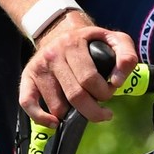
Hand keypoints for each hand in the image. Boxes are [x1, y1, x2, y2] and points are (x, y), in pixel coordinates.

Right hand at [19, 13, 132, 127]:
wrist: (59, 30)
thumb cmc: (90, 42)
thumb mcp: (114, 39)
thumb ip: (127, 56)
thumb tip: (119, 82)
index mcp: (73, 44)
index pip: (90, 80)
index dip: (105, 92)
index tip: (109, 91)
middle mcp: (52, 55)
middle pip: (75, 96)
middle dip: (93, 110)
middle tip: (102, 111)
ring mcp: (38, 67)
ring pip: (57, 105)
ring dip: (73, 115)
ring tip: (82, 108)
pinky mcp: (27, 77)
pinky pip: (27, 102)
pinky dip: (40, 117)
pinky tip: (54, 123)